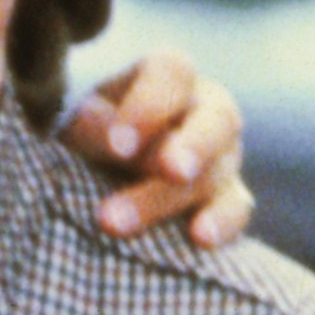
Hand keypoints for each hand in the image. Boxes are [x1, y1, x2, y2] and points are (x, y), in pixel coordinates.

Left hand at [63, 53, 253, 251]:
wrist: (98, 170)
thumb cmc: (87, 133)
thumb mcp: (77, 121)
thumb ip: (94, 128)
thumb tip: (115, 141)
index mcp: (167, 78)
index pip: (173, 75)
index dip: (150, 108)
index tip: (119, 145)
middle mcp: (205, 110)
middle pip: (215, 119)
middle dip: (193, 147)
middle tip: (170, 170)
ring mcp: (222, 156)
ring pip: (218, 170)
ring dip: (174, 198)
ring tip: (140, 224)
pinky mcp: (228, 198)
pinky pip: (237, 209)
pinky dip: (222, 223)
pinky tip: (200, 239)